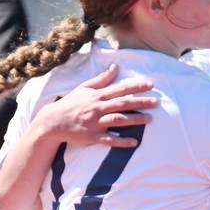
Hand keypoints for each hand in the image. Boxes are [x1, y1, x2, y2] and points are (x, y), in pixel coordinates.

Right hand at [36, 63, 157, 147]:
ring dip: (135, 119)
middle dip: (141, 102)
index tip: (151, 85)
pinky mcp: (92, 137)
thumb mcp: (84, 88)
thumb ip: (101, 79)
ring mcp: (95, 123)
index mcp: (97, 95)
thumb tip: (116, 67)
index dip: (136, 87)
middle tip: (157, 102)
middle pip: (123, 103)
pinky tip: (134, 142)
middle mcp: (97, 107)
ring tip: (150, 119)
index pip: (120, 89)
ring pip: (118, 119)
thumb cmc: (70, 103)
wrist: (52, 121)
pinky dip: (121, 141)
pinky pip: (109, 139)